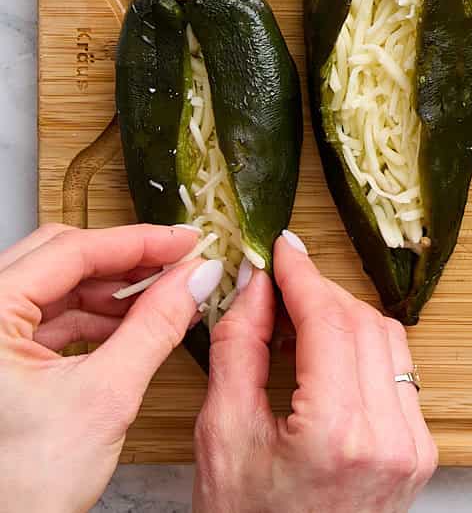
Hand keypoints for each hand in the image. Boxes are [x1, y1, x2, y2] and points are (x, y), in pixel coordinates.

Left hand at [0, 222, 220, 512]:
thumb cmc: (21, 486)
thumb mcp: (106, 395)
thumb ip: (157, 326)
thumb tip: (195, 279)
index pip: (71, 250)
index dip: (138, 242)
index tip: (187, 241)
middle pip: (59, 258)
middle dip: (126, 260)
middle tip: (180, 261)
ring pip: (55, 286)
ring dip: (113, 290)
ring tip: (166, 295)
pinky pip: (48, 318)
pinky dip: (94, 317)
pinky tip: (134, 324)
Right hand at [194, 231, 436, 512]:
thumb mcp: (222, 436)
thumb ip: (239, 348)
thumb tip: (255, 285)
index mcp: (336, 433)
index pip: (329, 322)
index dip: (303, 276)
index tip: (284, 249)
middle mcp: (389, 437)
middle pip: (364, 323)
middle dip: (321, 295)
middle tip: (279, 287)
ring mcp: (413, 445)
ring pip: (389, 342)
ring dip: (346, 319)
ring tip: (298, 321)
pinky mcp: (421, 451)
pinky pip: (399, 374)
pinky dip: (366, 352)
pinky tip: (328, 356)